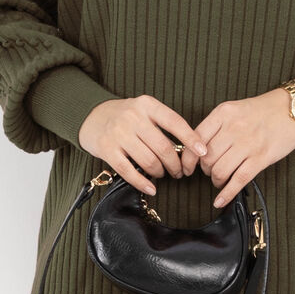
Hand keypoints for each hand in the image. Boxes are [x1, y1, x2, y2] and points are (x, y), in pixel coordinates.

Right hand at [78, 94, 207, 197]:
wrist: (91, 116)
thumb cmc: (125, 116)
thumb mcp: (145, 110)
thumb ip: (163, 124)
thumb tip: (190, 147)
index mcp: (147, 105)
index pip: (175, 122)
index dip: (191, 138)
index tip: (203, 152)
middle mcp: (132, 117)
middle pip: (163, 147)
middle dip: (175, 164)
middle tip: (179, 172)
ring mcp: (118, 133)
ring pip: (148, 161)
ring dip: (160, 173)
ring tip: (162, 174)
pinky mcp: (106, 149)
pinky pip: (128, 171)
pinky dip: (142, 183)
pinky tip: (151, 188)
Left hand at [187, 87, 294, 209]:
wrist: (294, 109)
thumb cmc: (264, 110)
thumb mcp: (235, 109)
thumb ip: (217, 126)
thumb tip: (198, 149)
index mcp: (223, 113)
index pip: (195, 139)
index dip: (188, 158)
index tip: (187, 167)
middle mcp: (234, 127)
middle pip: (206, 158)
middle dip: (205, 169)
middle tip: (210, 170)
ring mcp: (248, 143)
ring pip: (219, 170)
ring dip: (216, 180)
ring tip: (220, 179)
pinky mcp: (261, 157)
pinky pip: (238, 180)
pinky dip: (226, 193)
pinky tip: (220, 201)